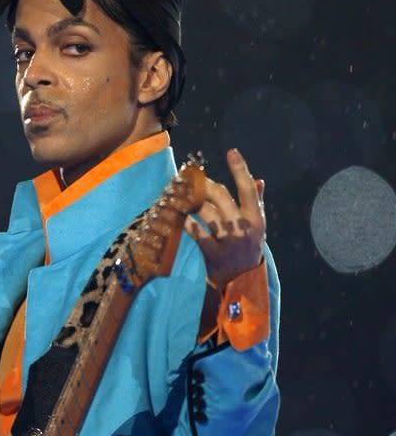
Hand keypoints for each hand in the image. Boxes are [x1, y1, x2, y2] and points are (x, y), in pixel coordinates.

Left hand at [184, 149, 265, 290]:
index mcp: (257, 220)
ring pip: (206, 212)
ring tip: (179, 191)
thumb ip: (257, 203)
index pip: (249, 190)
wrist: (240, 284)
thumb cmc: (248, 250)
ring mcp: (228, 242)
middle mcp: (244, 229)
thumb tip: (258, 180)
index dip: (240, 169)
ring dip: (190, 199)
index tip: (231, 152)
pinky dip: (184, 221)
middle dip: (204, 184)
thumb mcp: (257, 228)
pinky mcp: (212, 253)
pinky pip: (195, 232)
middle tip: (192, 177)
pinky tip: (176, 212)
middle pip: (222, 197)